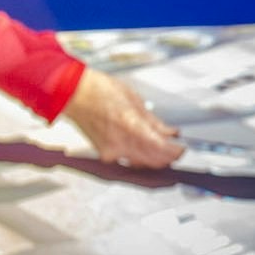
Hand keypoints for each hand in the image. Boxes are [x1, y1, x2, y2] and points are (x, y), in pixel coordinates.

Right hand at [61, 68, 182, 168]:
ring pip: (142, 164)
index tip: (182, 149)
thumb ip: (153, 121)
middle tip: (175, 150)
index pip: (162, 149)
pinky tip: (142, 147)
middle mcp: (121, 143)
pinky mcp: (105, 154)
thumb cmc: (98, 90)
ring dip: (154, 159)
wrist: (72, 93)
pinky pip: (128, 160)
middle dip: (168, 158)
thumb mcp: (133, 99)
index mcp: (131, 126)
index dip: (176, 152)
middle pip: (154, 162)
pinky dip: (138, 157)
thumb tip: (168, 132)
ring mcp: (112, 151)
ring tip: (161, 149)